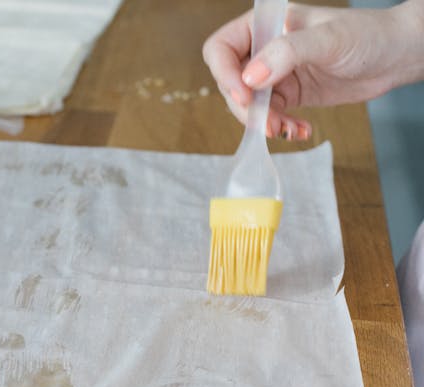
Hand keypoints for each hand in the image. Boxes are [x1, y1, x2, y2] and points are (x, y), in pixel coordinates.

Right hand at [202, 1, 423, 139]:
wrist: (395, 56)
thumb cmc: (366, 35)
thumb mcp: (327, 39)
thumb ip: (287, 53)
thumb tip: (250, 79)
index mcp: (263, 25)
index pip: (221, 49)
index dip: (225, 74)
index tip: (245, 95)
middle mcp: (262, 49)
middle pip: (230, 82)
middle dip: (246, 108)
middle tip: (268, 123)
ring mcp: (273, 74)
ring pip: (247, 105)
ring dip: (263, 122)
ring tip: (287, 130)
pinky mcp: (287, 95)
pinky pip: (269, 116)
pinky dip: (280, 127)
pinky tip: (300, 130)